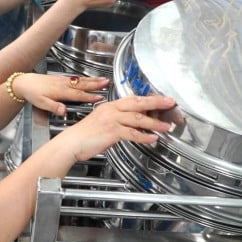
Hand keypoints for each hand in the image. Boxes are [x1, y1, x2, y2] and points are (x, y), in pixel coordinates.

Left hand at [12, 73, 107, 115]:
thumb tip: (63, 111)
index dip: (89, 96)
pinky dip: (85, 78)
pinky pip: (77, 78)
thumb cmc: (32, 93)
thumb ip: (53, 107)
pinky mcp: (61, 79)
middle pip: (83, 85)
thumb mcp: (41, 103)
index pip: (78, 95)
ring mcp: (63, 80)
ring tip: (103, 79)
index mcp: (60, 92)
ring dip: (93, 80)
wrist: (24, 82)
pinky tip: (89, 79)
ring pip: (81, 80)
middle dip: (96, 84)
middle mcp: (64, 84)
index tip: (99, 97)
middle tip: (107, 83)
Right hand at [55, 94, 176, 161]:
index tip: (162, 99)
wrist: (71, 143)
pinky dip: (144, 136)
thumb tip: (134, 124)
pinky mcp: (111, 131)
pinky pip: (131, 133)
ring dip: (154, 122)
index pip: (133, 99)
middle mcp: (111, 110)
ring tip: (166, 126)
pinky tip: (152, 138)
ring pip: (137, 118)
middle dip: (156, 102)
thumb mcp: (102, 122)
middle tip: (170, 102)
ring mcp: (111, 120)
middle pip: (138, 103)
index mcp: (110, 106)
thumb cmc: (85, 136)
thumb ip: (118, 121)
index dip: (149, 98)